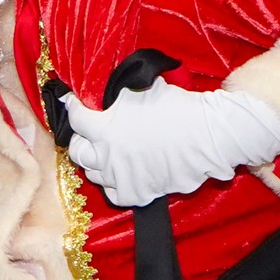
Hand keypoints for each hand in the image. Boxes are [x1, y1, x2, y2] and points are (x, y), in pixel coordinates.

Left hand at [61, 82, 279, 208]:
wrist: (209, 136)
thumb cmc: (179, 107)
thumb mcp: (142, 89)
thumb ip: (116, 92)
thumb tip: (103, 87)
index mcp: (105, 127)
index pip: (75, 118)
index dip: (72, 107)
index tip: (70, 102)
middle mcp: (107, 155)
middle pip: (77, 151)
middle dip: (79, 139)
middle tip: (85, 133)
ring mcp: (120, 177)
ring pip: (93, 173)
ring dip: (96, 162)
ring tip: (103, 153)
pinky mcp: (136, 192)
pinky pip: (114, 193)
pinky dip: (113, 184)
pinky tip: (119, 174)